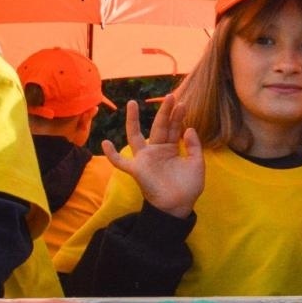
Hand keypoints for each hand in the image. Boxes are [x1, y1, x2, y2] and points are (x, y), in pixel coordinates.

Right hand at [102, 96, 204, 217]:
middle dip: (164, 112)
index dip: (178, 116)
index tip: (183, 103)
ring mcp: (145, 159)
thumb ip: (193, 146)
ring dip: (133, 120)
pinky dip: (112, 154)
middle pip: (159, 127)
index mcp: (171, 149)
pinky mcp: (136, 169)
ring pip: (136, 136)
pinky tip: (105, 143)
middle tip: (170, 96)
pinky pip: (120, 162)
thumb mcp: (196, 164)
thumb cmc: (188, 187)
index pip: (174, 128)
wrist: (178, 206)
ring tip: (132, 103)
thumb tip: (189, 128)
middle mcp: (156, 151)